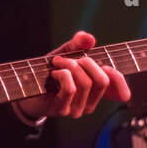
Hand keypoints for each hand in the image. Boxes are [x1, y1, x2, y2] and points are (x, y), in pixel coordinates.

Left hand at [15, 31, 130, 118]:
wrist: (26, 84)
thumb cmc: (50, 69)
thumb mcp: (66, 52)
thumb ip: (78, 44)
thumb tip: (89, 38)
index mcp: (96, 91)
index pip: (120, 91)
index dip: (119, 79)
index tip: (107, 67)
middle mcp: (90, 102)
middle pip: (103, 81)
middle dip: (87, 62)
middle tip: (69, 58)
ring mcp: (78, 108)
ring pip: (86, 83)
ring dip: (70, 66)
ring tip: (57, 63)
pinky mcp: (64, 109)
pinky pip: (71, 89)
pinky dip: (62, 74)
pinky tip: (53, 73)